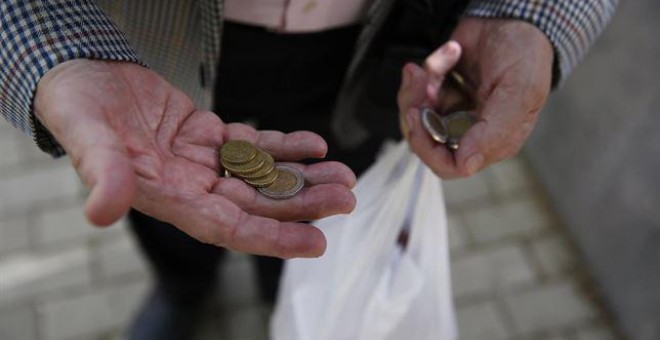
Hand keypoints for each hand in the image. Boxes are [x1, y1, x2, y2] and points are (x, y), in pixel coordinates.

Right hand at [34, 60, 355, 257]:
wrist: (82, 77)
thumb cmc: (77, 108)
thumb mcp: (85, 136)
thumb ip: (101, 172)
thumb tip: (102, 211)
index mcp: (167, 197)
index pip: (227, 227)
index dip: (271, 237)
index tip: (315, 243)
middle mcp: (190, 186)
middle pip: (256, 203)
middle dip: (302, 204)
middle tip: (345, 198)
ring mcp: (202, 161)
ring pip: (261, 176)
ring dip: (302, 177)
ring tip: (343, 175)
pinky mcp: (208, 135)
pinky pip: (253, 145)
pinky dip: (284, 146)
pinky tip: (314, 145)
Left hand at [398, 18, 553, 177]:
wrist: (515, 18)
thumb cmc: (525, 53)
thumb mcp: (519, 90)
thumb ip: (495, 130)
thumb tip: (467, 163)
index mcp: (493, 141)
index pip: (449, 165)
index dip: (427, 146)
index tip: (419, 115)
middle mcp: (470, 131)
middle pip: (424, 141)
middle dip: (416, 111)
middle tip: (422, 83)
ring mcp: (453, 111)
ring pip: (415, 117)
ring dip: (417, 89)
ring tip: (431, 66)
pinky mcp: (441, 92)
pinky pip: (417, 91)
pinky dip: (428, 69)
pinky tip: (449, 54)